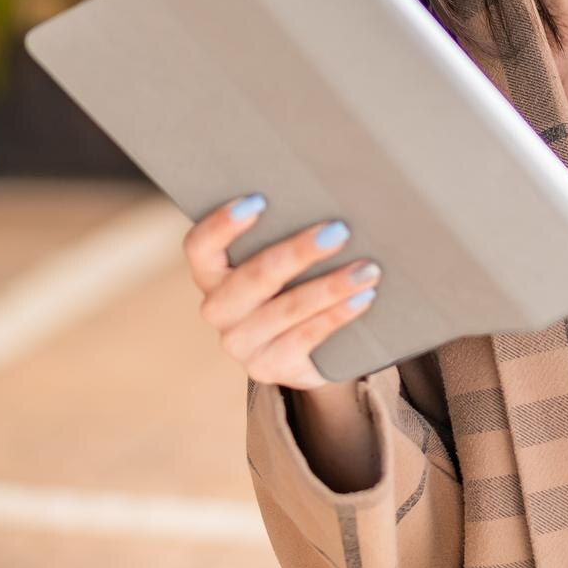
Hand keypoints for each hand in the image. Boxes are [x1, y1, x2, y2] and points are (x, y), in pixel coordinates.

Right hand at [183, 193, 381, 390]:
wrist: (306, 351)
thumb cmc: (292, 285)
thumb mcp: (280, 263)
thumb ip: (283, 236)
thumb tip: (330, 205)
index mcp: (210, 273)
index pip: (200, 246)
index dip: (221, 224)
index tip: (258, 201)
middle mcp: (217, 308)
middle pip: (255, 276)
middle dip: (299, 252)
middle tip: (339, 231)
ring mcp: (239, 342)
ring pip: (287, 308)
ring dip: (331, 286)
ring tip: (367, 270)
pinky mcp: (266, 367)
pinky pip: (305, 337)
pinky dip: (337, 315)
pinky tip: (362, 298)